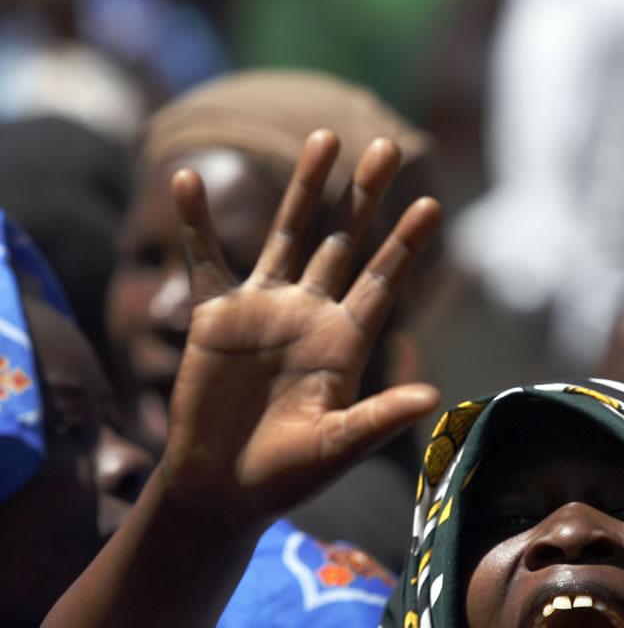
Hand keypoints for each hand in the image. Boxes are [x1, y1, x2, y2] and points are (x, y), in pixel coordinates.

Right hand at [162, 130, 441, 527]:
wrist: (225, 487)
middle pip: (343, 243)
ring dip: (305, 189)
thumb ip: (379, 418)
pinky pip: (205, 259)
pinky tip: (187, 178)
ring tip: (324, 140)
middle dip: (365, 198)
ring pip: (289, 235)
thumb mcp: (337, 447)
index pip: (383, 283)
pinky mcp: (216, 316)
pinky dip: (194, 223)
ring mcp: (264, 310)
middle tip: (388, 146)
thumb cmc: (287, 475)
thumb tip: (432, 396)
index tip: (432, 205)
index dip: (405, 246)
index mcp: (345, 344)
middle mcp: (311, 316)